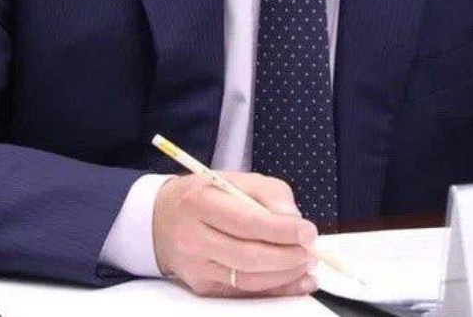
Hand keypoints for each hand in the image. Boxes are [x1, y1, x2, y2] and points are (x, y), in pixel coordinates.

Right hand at [152, 172, 319, 297]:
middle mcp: (193, 237)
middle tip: (312, 251)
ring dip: (286, 275)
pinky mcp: (202, 286)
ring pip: (248, 279)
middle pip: (248, 256)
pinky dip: (276, 289)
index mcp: (200, 202)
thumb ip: (270, 194)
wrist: (161, 219)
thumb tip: (295, 221)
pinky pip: (244, 293)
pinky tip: (297, 281)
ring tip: (307, 264)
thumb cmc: (206, 196)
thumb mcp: (236, 180)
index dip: (282, 230)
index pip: (247, 222)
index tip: (309, 232)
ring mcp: (196, 266)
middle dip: (288, 257)